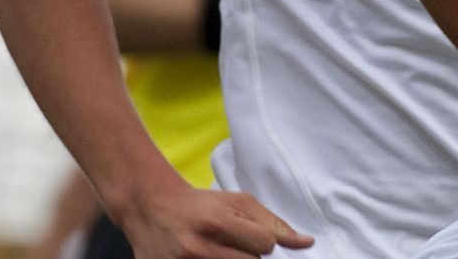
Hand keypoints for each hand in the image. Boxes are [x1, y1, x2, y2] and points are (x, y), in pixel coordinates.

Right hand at [114, 184, 313, 258]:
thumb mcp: (238, 203)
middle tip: (236, 247)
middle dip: (250, 257)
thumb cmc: (201, 204)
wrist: (150, 207)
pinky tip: (209, 257)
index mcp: (218, 223)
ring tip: (222, 251)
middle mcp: (198, 248)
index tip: (255, 240)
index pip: (264, 246)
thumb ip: (273, 223)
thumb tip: (306, 243)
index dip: (265, 244)